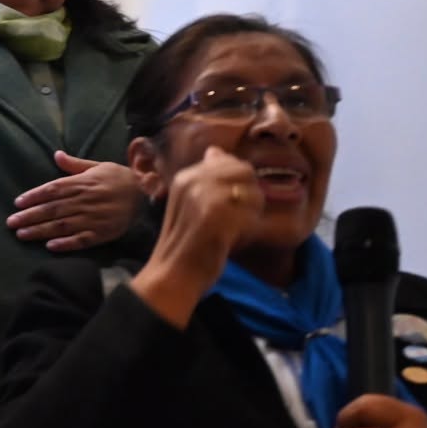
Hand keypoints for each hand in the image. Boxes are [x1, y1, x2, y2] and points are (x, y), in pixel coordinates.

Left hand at [8, 154, 141, 252]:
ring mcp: (93, 218)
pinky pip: (81, 240)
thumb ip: (74, 165)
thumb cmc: (119, 179)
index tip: (17, 203)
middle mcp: (84, 200)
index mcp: (82, 183)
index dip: (34, 196)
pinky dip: (66, 244)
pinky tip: (50, 247)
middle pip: (52, 209)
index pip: (52, 190)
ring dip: (40, 231)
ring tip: (22, 235)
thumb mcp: (97, 166)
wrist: (145, 194)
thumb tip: (56, 154)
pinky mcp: (102, 233)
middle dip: (29, 216)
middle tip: (11, 222)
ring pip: (62, 225)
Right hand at [128, 148, 262, 327]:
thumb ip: (206, 178)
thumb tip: (217, 151)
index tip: (224, 210)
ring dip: (250, 216)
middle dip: (248, 198)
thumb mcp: (189, 202)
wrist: (172, 276)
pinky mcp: (218, 217)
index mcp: (186, 176)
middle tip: (231, 222)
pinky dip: (249, 232)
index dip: (238, 186)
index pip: (230, 162)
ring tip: (229, 232)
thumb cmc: (185, 244)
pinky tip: (230, 242)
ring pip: (254, 193)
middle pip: (246, 173)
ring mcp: (206, 197)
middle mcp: (194, 181)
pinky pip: (253, 216)